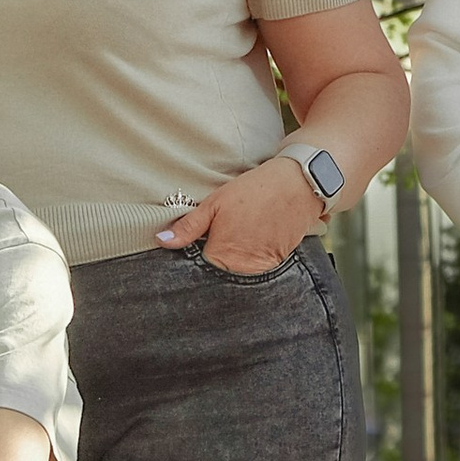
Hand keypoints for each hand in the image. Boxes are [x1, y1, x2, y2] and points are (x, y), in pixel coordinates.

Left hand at [157, 154, 322, 273]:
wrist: (298, 185)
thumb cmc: (254, 191)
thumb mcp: (215, 203)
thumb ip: (188, 227)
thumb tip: (162, 240)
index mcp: (221, 256)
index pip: (198, 270)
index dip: (195, 258)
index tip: (199, 244)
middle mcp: (241, 268)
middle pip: (219, 275)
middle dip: (215, 262)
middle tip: (222, 236)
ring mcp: (262, 268)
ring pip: (239, 273)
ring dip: (235, 262)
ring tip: (241, 234)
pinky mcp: (277, 263)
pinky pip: (258, 269)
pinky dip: (253, 258)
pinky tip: (255, 237)